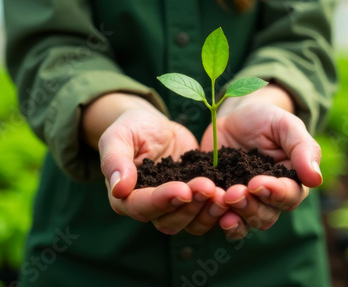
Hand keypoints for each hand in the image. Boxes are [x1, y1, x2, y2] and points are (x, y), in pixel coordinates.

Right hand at [82, 94, 220, 234]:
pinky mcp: (194, 199)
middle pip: (169, 221)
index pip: (141, 206)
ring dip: (207, 211)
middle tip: (208, 187)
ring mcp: (174, 206)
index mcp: (125, 197)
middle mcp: (150, 208)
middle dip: (190, 206)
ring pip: (190, 223)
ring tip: (222, 193)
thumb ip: (115, 160)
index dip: (163, 200)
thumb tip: (118, 188)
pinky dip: (220, 207)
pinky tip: (232, 193)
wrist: (153, 125)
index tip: (183, 189)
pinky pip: (207, 212)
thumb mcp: (118, 136)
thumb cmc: (131, 128)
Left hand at [200, 87, 321, 238]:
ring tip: (220, 200)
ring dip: (232, 216)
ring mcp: (245, 202)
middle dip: (249, 207)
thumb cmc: (266, 119)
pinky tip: (207, 207)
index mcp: (291, 182)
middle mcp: (269, 199)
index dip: (274, 194)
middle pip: (265, 216)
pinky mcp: (222, 200)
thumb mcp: (286, 125)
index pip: (289, 197)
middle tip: (233, 193)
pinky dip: (213, 218)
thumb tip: (316, 179)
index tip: (257, 183)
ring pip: (244, 222)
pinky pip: (219, 219)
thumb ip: (303, 149)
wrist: (234, 118)